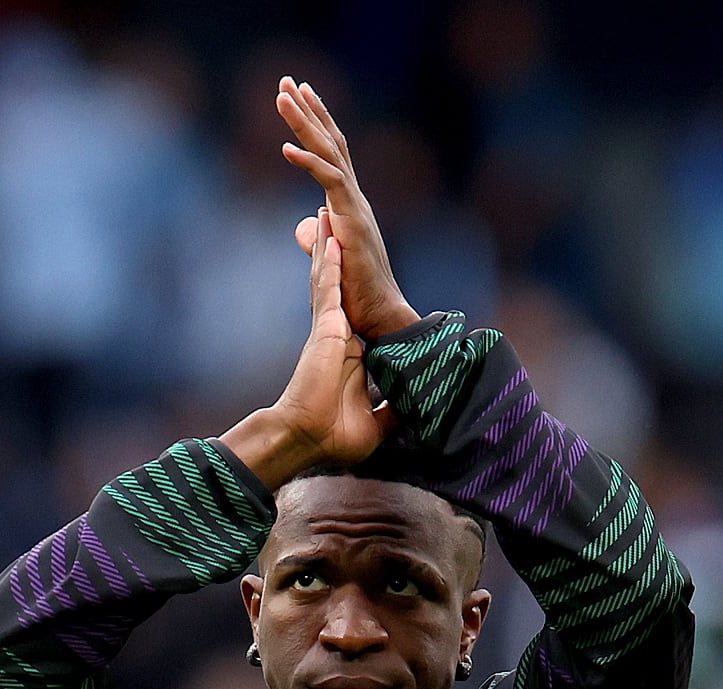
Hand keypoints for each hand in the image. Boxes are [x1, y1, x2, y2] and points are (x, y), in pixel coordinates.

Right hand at [222, 210, 392, 488]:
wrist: (308, 438)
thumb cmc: (333, 435)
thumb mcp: (376, 422)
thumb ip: (393, 412)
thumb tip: (415, 415)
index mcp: (345, 353)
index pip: (349, 314)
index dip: (348, 290)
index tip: (352, 272)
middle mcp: (333, 336)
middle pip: (333, 287)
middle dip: (331, 256)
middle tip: (329, 224)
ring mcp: (327, 330)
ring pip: (327, 280)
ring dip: (327, 248)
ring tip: (326, 216)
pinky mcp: (325, 329)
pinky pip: (327, 290)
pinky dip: (328, 265)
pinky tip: (331, 240)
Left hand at [278, 77, 420, 340]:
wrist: (380, 316)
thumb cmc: (357, 295)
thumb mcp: (328, 259)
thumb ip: (318, 238)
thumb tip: (304, 226)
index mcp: (349, 204)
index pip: (332, 154)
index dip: (316, 124)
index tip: (299, 97)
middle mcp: (354, 199)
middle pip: (331, 143)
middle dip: (308, 110)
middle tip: (288, 80)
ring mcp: (355, 207)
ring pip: (330, 153)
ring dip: (305, 123)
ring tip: (283, 96)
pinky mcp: (353, 220)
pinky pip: (330, 181)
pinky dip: (308, 163)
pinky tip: (284, 147)